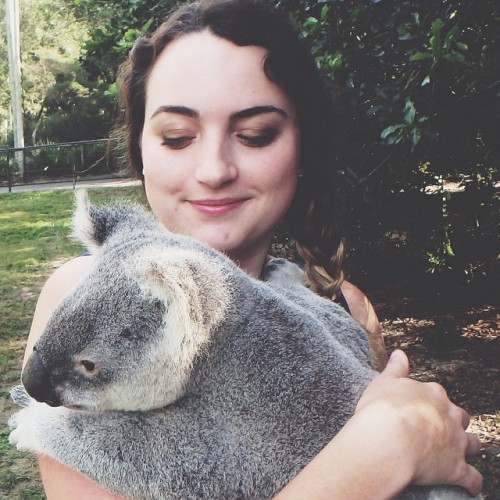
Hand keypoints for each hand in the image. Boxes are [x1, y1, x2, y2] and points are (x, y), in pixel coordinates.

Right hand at [355, 350, 482, 495]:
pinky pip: (472, 478)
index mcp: (432, 394)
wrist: (388, 439)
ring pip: (473, 444)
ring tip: (459, 452)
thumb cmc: (382, 409)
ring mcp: (456, 442)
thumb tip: (399, 353)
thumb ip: (395, 368)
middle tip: (438, 429)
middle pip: (460, 417)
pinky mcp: (456, 468)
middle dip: (454, 422)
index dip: (429, 403)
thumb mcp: (383, 382)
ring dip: (468, 447)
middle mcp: (449, 415)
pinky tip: (467, 483)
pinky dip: (471, 481)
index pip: (437, 395)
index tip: (420, 408)